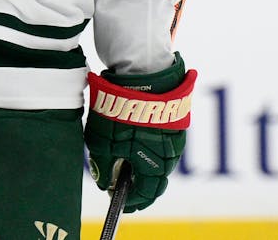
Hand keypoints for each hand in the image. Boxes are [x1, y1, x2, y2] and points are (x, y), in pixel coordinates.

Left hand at [85, 54, 195, 212]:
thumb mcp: (102, 142)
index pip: (146, 194)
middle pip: (155, 178)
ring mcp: (175, 136)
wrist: (142, 74)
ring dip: (144, 164)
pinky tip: (135, 141)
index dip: (131, 202)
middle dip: (139, 185)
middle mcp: (171, 155)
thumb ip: (104, 166)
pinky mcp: (174, 119)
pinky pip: (162, 141)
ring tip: (125, 163)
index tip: (119, 204)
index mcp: (155, 166)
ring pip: (160, 159)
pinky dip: (149, 147)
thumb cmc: (120, 111)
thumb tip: (106, 184)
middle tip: (122, 186)